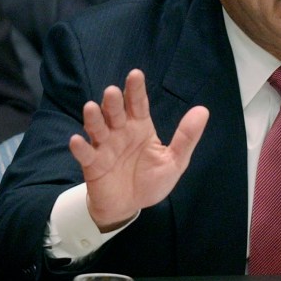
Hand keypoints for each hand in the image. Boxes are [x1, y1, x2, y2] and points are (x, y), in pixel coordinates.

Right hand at [69, 69, 208, 231]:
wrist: (130, 206)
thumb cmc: (151, 180)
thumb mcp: (174, 160)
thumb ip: (186, 137)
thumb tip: (203, 110)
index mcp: (141, 127)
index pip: (138, 104)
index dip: (136, 90)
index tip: (135, 74)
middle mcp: (120, 132)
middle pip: (115, 112)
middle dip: (113, 102)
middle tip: (112, 92)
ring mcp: (105, 147)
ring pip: (97, 128)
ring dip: (94, 118)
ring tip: (91, 108)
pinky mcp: (93, 165)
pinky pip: (86, 154)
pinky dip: (80, 148)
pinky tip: (77, 140)